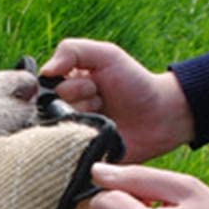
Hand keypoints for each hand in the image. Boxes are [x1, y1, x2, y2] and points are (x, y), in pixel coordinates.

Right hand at [39, 39, 194, 163]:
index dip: (71, 88)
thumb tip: (45, 71)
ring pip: (60, 134)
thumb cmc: (135, 82)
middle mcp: (65, 112)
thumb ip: (73, 51)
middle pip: (51, 113)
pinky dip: (86, 147)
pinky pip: (71, 156)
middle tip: (102, 102)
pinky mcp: (83, 157)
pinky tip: (105, 138)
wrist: (163, 116)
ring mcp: (74, 136)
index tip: (94, 85)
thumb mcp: (107, 55)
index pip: (47, 91)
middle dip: (81, 105)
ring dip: (87, 125)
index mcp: (65, 88)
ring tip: (106, 119)